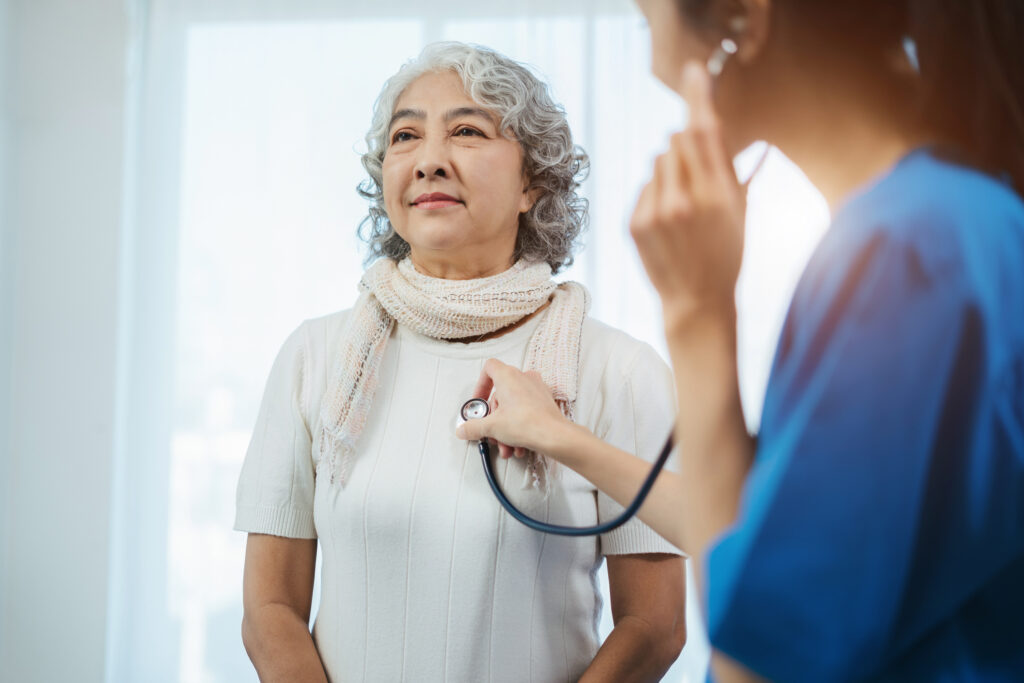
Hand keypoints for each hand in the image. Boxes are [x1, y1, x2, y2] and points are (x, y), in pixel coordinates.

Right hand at [454, 358, 569, 458]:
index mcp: (508, 376)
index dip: (480, 385)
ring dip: (506, 428)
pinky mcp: (544, 401)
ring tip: (507, 445)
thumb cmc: (528, 423)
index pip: (489, 368)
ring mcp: (536, 389)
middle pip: (500, 395)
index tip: (479, 402)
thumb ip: (473, 427)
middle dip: (494, 419)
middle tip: (492, 432)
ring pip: (513, 406)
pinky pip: (526, 411)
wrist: (554, 435)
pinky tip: (518, 445)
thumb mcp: (492, 427)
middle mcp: (523, 378)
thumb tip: (463, 429)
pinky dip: (519, 427)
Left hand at [629, 61, 746, 324]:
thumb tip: (736, 136)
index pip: (703, 130)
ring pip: (657, 161)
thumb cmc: (726, 256)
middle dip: (686, 148)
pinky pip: (643, 185)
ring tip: (682, 207)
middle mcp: (686, 200)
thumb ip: (736, 172)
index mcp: (719, 195)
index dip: (697, 97)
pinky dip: (654, 193)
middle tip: (696, 177)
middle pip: (676, 140)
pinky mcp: (635, 222)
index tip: (693, 71)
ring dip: (669, 172)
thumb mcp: (741, 213)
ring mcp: (657, 212)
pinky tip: (666, 221)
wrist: (696, 303)